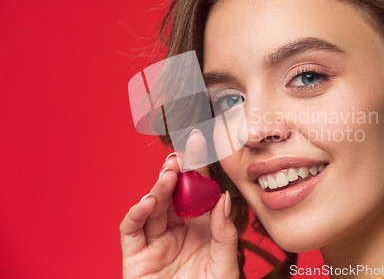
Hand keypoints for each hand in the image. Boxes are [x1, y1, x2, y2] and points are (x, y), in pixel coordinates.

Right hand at [120, 130, 238, 278]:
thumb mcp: (225, 266)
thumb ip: (225, 232)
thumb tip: (223, 197)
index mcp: (202, 232)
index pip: (199, 195)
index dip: (199, 171)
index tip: (201, 145)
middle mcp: (178, 233)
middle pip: (175, 196)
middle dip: (177, 173)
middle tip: (181, 155)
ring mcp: (155, 243)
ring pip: (153, 207)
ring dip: (159, 188)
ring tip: (170, 174)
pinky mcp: (135, 257)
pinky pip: (131, 230)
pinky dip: (136, 213)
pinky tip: (149, 201)